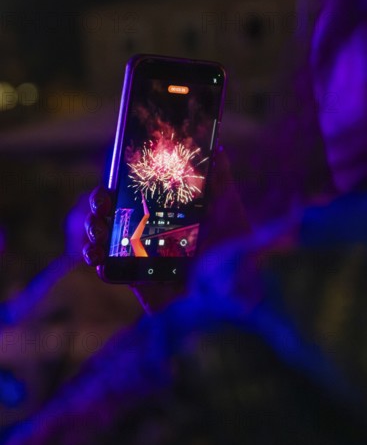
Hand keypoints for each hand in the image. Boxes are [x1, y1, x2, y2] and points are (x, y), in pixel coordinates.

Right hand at [84, 148, 249, 312]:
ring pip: (102, 238)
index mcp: (166, 213)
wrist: (232, 297)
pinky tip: (98, 256)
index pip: (131, 193)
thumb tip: (219, 147)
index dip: (115, 186)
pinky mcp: (135, 280)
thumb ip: (221, 180)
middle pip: (110, 213)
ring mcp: (139, 257)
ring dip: (91, 229)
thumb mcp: (230, 211)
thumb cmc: (234, 253)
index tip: (110, 183)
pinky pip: (106, 269)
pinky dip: (96, 260)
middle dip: (97, 206)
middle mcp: (149, 232)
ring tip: (97, 230)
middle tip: (102, 205)